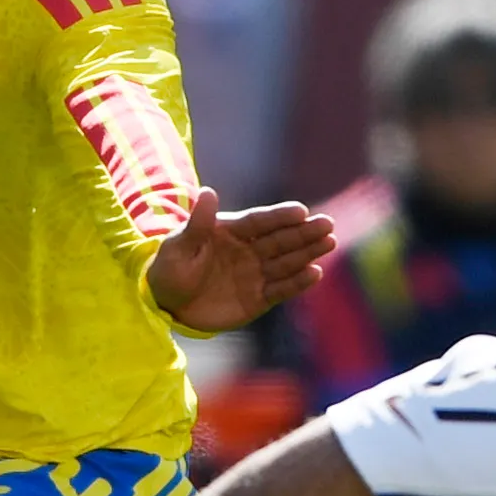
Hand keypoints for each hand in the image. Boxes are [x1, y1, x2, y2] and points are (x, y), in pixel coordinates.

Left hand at [144, 190, 338, 332]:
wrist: (167, 305)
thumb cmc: (170, 269)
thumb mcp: (178, 245)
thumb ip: (197, 223)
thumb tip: (207, 191)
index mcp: (231, 231)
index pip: (260, 221)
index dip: (280, 216)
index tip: (301, 211)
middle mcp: (248, 250)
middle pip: (280, 239)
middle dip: (304, 232)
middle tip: (328, 225)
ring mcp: (255, 274)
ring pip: (286, 261)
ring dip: (307, 253)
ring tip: (328, 243)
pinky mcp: (258, 298)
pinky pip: (281, 289)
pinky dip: (297, 282)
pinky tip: (315, 273)